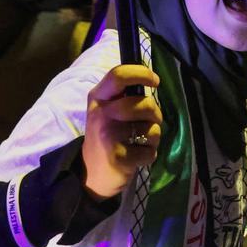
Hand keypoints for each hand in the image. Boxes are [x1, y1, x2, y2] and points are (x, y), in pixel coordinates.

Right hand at [82, 65, 161, 199]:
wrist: (90, 172)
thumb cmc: (105, 134)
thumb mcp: (106, 109)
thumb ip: (123, 94)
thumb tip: (150, 79)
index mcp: (98, 97)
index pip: (119, 75)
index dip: (142, 74)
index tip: (155, 81)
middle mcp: (102, 114)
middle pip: (144, 103)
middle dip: (156, 113)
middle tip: (151, 120)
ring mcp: (109, 136)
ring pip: (152, 129)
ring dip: (153, 136)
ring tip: (140, 140)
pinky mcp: (119, 158)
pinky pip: (151, 151)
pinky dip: (149, 155)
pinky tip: (137, 156)